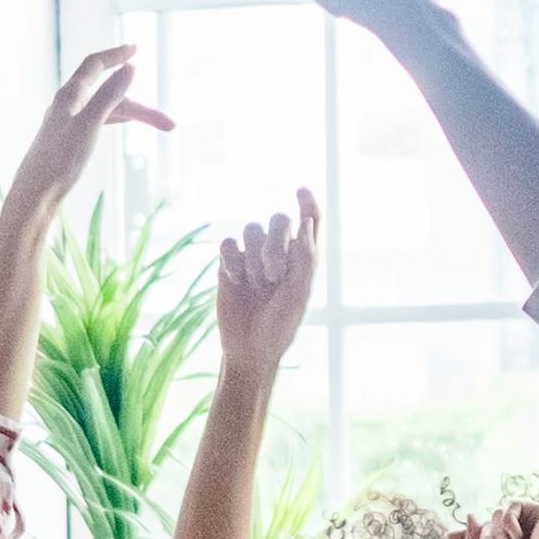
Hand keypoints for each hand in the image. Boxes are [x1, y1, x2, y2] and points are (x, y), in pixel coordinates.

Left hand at [6, 41, 169, 220]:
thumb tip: (131, 67)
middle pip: (109, 94)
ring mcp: (68, 120)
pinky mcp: (69, 137)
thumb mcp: (90, 124)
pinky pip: (98, 119)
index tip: (135, 48)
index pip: (95, 64)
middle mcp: (68, 103)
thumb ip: (109, 95)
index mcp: (70, 95)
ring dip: (133, 115)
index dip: (116, 54)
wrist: (37, 192)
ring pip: (106, 109)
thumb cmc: (61, 159)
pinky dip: (116, 118)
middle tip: (167, 123)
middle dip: (140, 107)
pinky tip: (123, 121)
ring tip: (161, 128)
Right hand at [217, 195, 319, 377]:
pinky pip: (229, 244)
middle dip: (276, 244)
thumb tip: (306, 220)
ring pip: (252, 229)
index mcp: (302, 258)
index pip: (309, 221)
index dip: (307, 204)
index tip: (302, 191)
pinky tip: (236, 282)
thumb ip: (305, 256)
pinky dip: (233, 262)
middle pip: (278, 220)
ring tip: (257, 284)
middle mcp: (278, 252)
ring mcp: (252, 256)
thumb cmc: (280, 324)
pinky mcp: (228, 263)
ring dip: (255, 258)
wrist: (249, 348)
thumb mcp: (298, 292)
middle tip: (274, 276)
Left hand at [465, 496, 538, 538]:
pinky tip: (517, 538)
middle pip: (489, 526)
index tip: (448, 538)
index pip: (487, 538)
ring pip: (497, 515)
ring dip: (496, 535)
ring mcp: (534, 525)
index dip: (467, 536)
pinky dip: (508, 522)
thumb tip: (471, 515)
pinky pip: (512, 506)